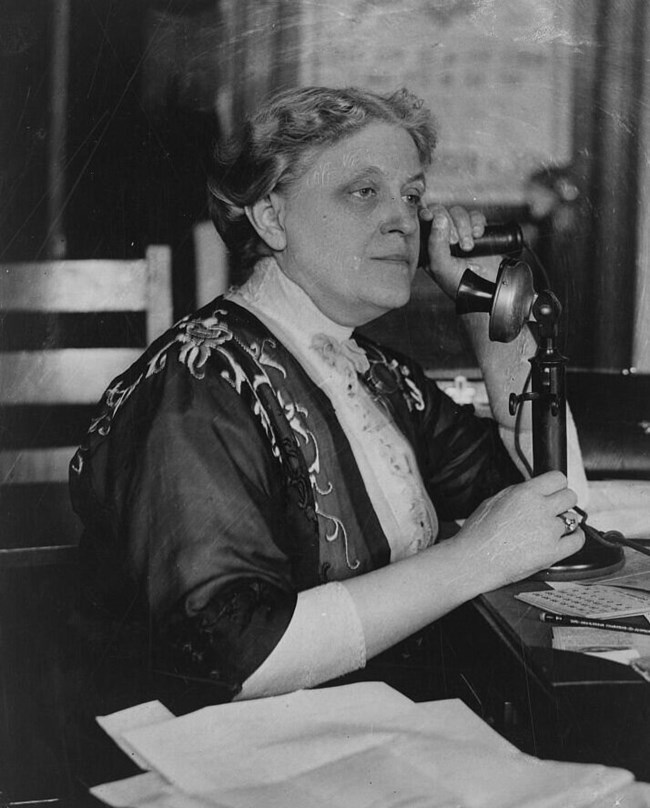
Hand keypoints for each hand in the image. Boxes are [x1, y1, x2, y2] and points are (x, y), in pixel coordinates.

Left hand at [419, 203, 497, 299]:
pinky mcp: (476, 229)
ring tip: (468, 247)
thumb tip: (439, 219)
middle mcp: (442, 236)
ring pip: (458, 212)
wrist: (488, 288)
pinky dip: (478, 223)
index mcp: (428, 245)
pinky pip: (475, 215)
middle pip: (441, 211)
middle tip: (455, 242)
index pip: (423, 221)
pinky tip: (478, 235)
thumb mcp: (442, 267)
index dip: (426, 214)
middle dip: (449, 224)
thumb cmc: (461, 283)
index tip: (429, 216)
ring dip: (464, 227)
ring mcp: (460, 231)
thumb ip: (435, 244)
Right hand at [451, 471, 584, 591]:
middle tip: (555, 509)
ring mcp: (548, 531)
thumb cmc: (478, 533)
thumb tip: (533, 491)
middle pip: (570, 496)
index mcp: (525, 493)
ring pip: (574, 519)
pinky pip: (578, 540)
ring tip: (551, 528)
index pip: (558, 478)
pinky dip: (574, 538)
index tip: (554, 491)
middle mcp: (540, 509)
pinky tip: (565, 538)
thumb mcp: (494, 500)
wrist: (474, 560)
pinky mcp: (553, 553)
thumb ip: (519, 493)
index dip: (556, 485)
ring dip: (565, 522)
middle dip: (563, 502)